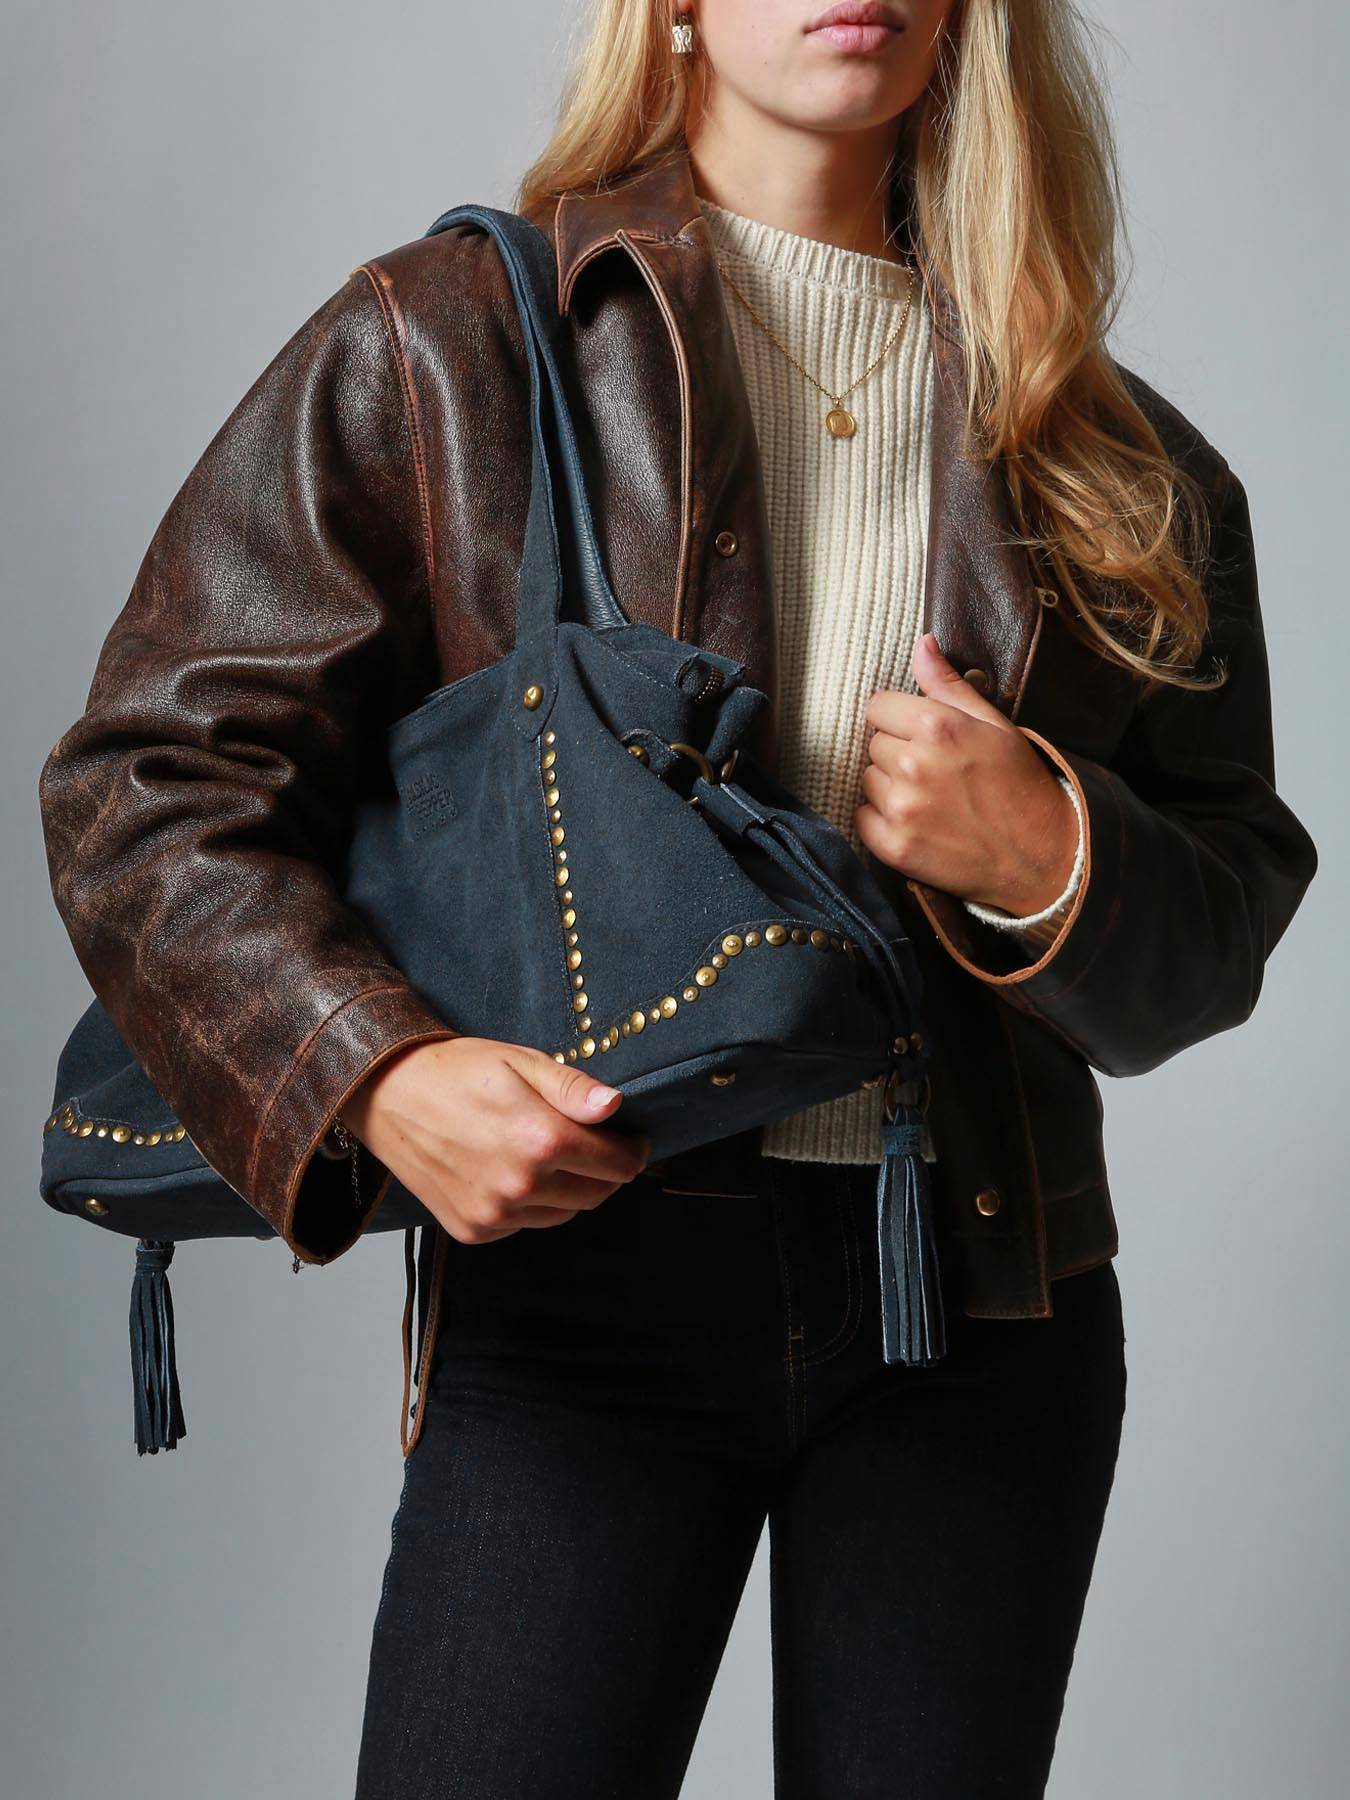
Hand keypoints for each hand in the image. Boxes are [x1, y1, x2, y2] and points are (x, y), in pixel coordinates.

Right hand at [338, 1037, 650, 1244]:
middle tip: (595, 1145)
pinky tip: (514, 1173)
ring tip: (550, 1155)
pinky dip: (532, 1205)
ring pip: (563, 1214)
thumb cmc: (456, 1071)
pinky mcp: (473, 1229)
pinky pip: (524, 1224)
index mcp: (540, 1140)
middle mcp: (520, 1186)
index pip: (617, 1164)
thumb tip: (615, 1106)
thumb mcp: (519, 1061)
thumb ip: (572, 1089)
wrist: (386, 1095)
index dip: (633, 1151)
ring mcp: (494, 1214)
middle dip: (605, 1171)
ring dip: (570, 1190)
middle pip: (596, 1195)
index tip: (631, 1139)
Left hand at [856, 631, 1078, 913]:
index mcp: (936, 727)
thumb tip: (921, 644)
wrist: (1042, 855)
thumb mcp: (994, 723)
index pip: (877, 706)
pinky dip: (881, 820)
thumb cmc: (1020, 783)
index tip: (921, 734)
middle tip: (936, 771)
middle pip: (874, 743)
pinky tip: (916, 821)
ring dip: (889, 786)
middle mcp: (913, 765)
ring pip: (867, 779)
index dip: (899, 718)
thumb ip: (949, 684)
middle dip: (897, 752)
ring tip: (930, 797)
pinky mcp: (895, 846)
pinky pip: (862, 818)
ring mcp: (902, 809)